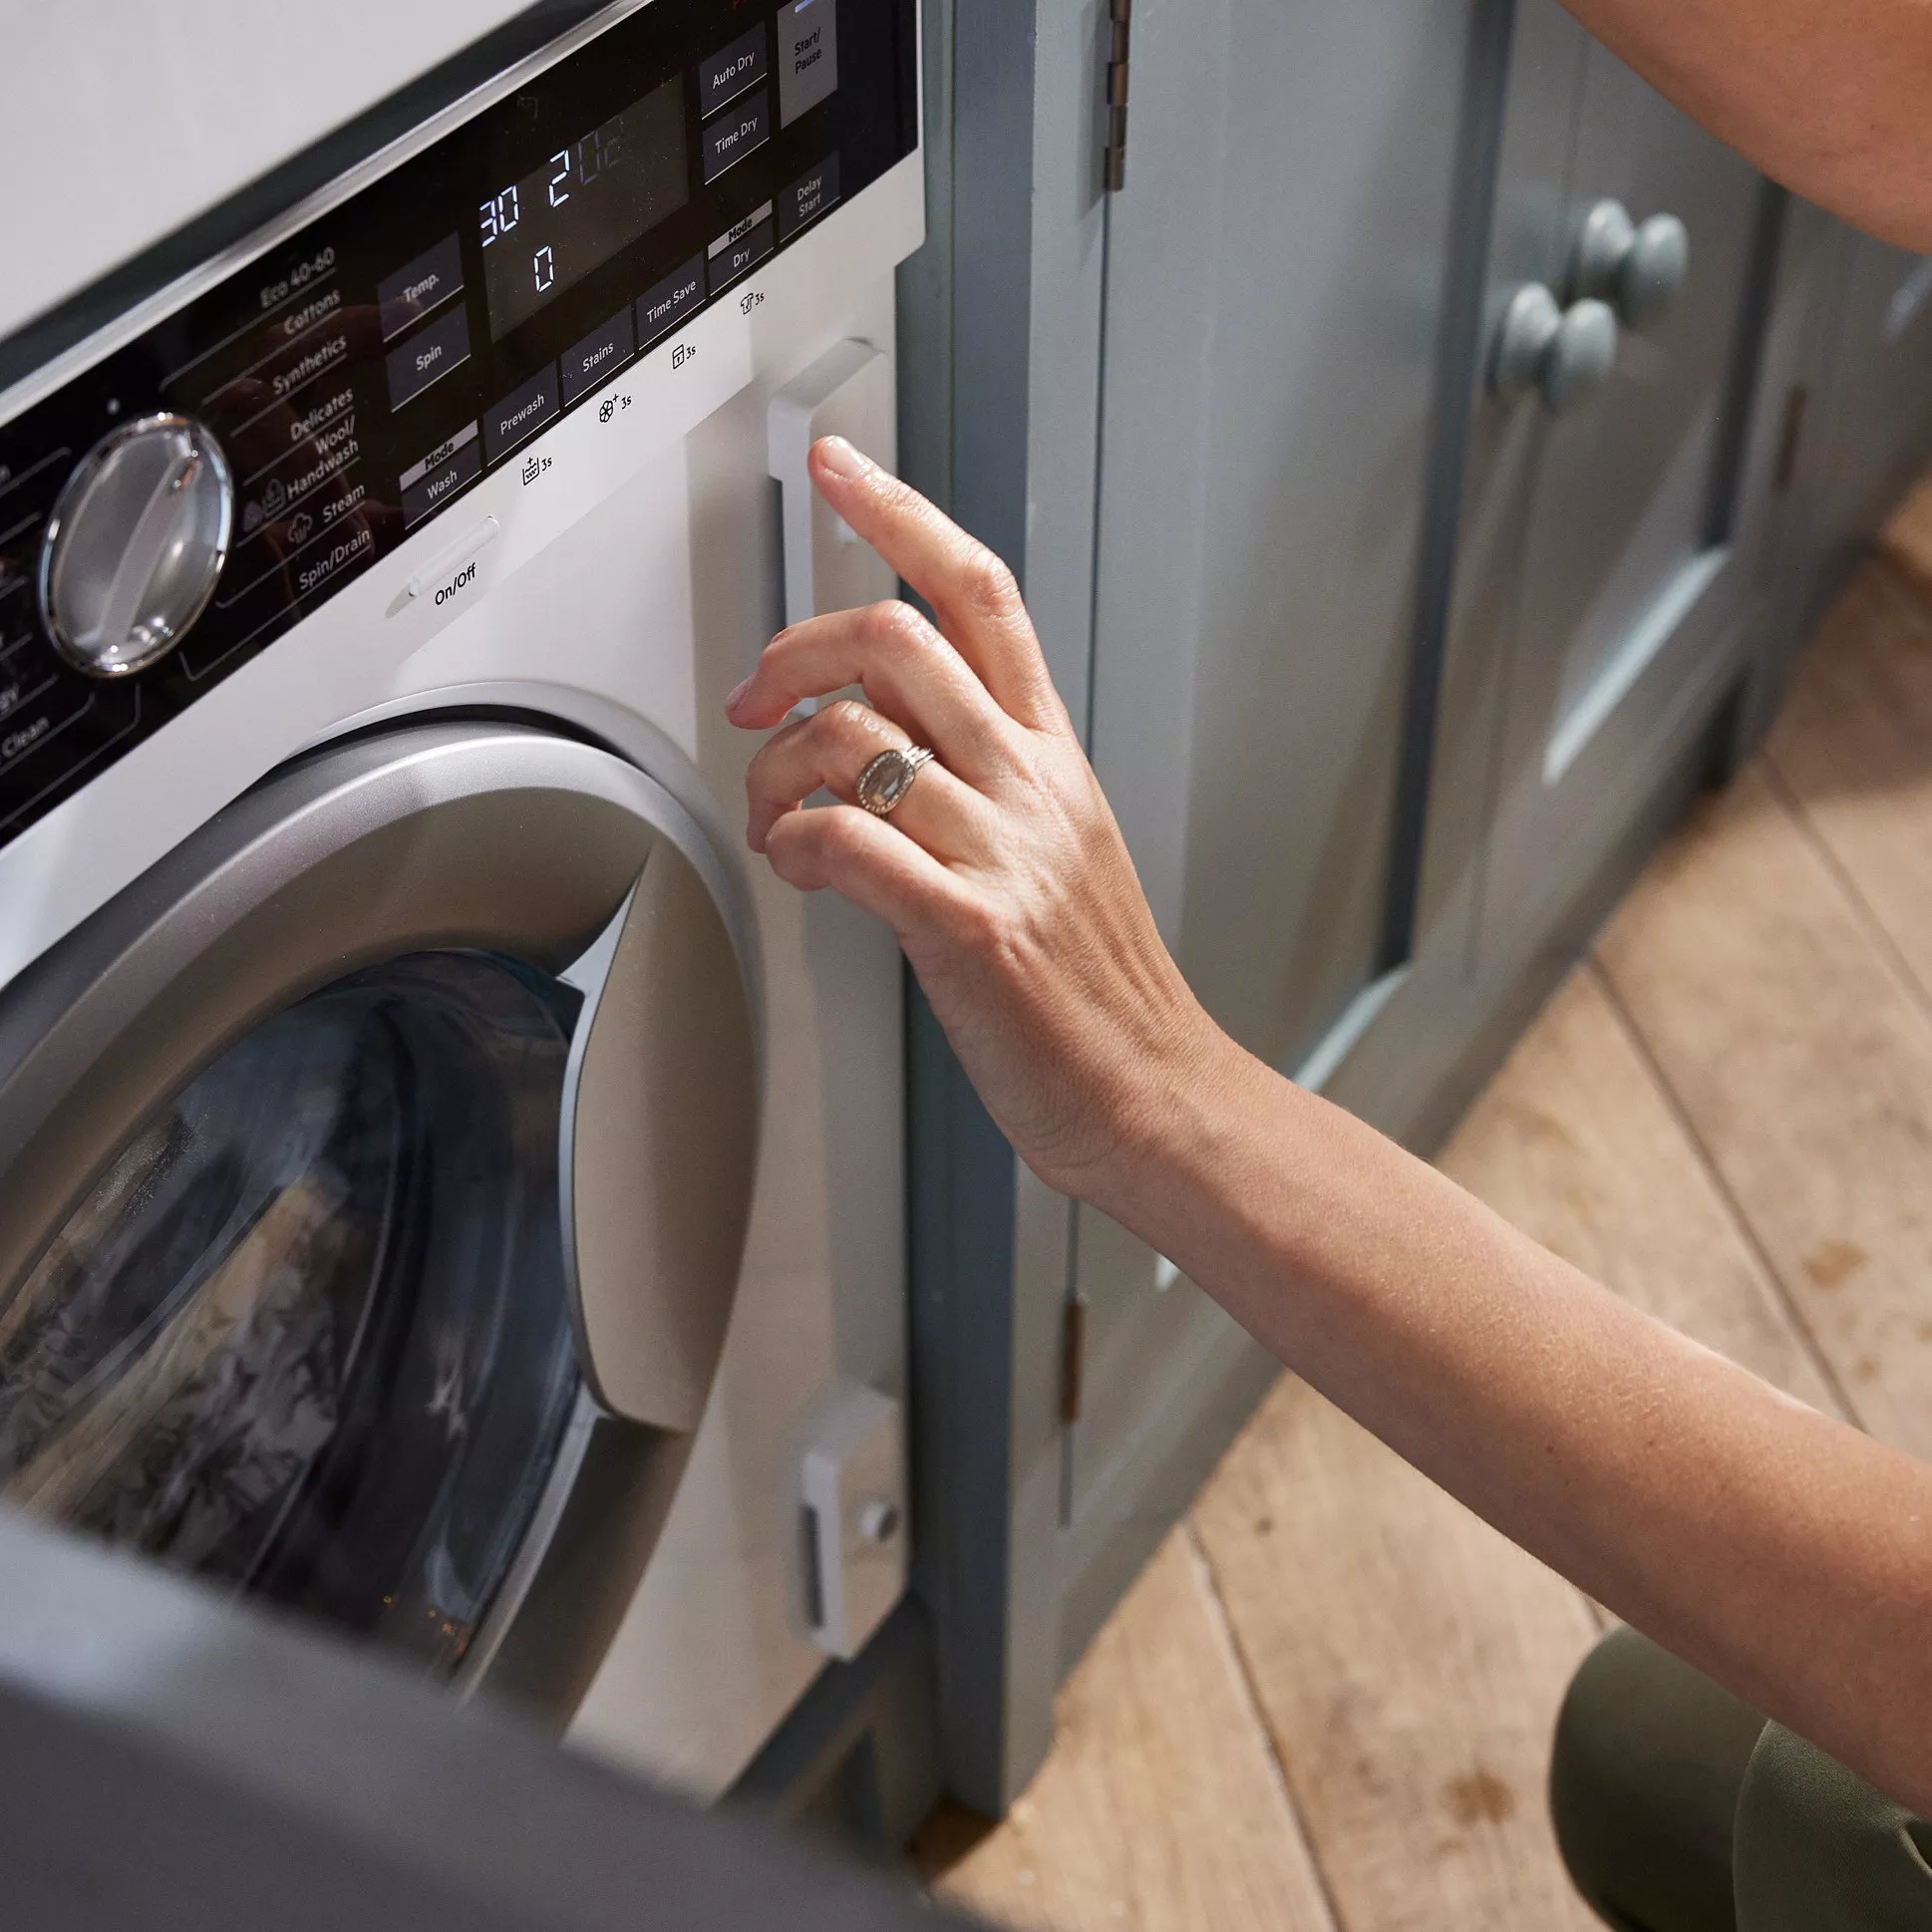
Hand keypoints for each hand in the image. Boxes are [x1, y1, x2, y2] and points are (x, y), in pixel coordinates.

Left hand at [725, 436, 1224, 1197]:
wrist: (1154, 1095)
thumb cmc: (1098, 990)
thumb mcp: (1059, 853)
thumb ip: (982, 782)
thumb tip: (878, 740)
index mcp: (1053, 755)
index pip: (981, 593)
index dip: (901, 514)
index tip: (841, 468)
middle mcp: (1031, 783)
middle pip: (896, 637)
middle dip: (792, 650)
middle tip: (756, 697)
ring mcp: (1003, 851)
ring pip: (851, 737)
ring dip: (775, 770)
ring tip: (775, 824)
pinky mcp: (969, 927)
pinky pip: (848, 840)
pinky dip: (796, 843)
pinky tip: (802, 867)